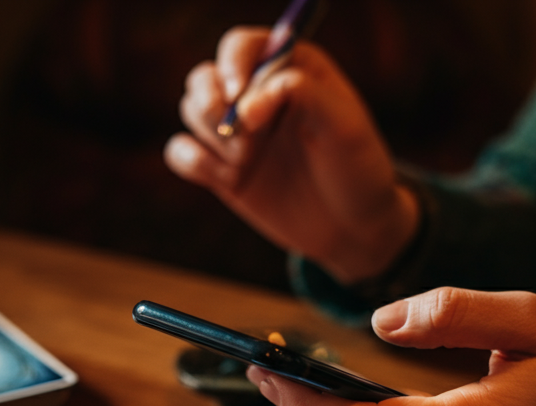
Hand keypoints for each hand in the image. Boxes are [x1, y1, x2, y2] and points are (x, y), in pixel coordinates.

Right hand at [164, 27, 418, 283]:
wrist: (352, 229)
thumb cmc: (357, 170)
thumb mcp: (344, 126)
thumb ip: (300, 93)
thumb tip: (247, 104)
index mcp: (290, 68)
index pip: (243, 46)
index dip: (232, 63)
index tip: (237, 94)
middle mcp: (257, 94)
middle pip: (205, 75)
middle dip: (212, 103)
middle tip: (243, 138)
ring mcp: (237, 132)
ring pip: (190, 109)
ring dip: (211, 135)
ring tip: (246, 161)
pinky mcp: (220, 167)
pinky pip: (179, 151)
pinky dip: (192, 161)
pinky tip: (227, 180)